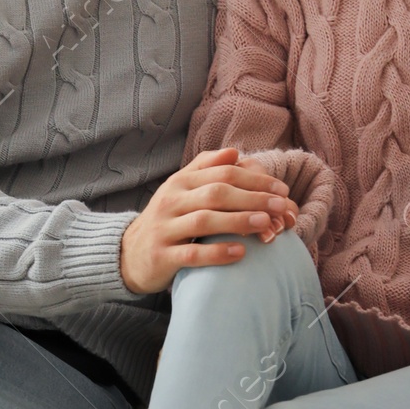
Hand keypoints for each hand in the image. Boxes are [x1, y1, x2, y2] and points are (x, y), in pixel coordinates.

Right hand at [119, 148, 296, 294]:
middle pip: (216, 193)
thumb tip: (235, 151)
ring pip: (204, 220)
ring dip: (237, 221)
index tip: (280, 189)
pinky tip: (240, 253)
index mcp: (179, 182)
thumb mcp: (181, 189)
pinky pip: (192, 254)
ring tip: (264, 223)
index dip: (254, 179)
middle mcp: (170, 201)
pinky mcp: (162, 257)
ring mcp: (165, 229)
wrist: (129, 254)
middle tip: (280, 205)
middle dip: (252, 197)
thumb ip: (205, 169)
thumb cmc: (167, 220)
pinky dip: (217, 253)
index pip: (222, 173)